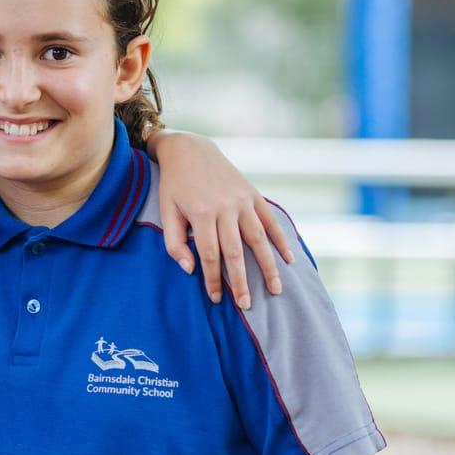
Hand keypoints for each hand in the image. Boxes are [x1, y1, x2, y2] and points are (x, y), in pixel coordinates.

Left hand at [150, 130, 296, 307]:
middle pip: (236, 252)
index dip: (214, 279)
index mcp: (201, 214)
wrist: (190, 150)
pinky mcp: (253, 194)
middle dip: (241, 281)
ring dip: (268, 266)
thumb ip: (175, 243)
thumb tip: (191, 270)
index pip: (210, 255)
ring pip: (259, 239)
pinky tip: (288, 259)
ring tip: (275, 289)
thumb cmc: (174, 185)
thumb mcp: (166, 212)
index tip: (218, 298)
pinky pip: (270, 221)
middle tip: (247, 304)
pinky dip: (281, 240)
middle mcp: (225, 208)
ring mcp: (242, 201)